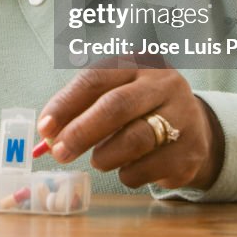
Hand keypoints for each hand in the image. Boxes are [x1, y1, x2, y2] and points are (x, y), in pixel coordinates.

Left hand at [38, 67, 224, 189]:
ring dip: (105, 156)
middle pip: (116, 106)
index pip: (95, 79)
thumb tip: (48, 134)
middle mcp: (163, 83)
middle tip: (59, 153)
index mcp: (137, 62)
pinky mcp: (191, 150)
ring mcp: (183, 115)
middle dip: (81, 132)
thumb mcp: (112, 93)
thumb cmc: (137, 107)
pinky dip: (127, 174)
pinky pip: (149, 168)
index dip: (66, 104)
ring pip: (135, 139)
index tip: (44, 128)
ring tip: (97, 160)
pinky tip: (127, 167)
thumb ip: (79, 109)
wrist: (192, 125)